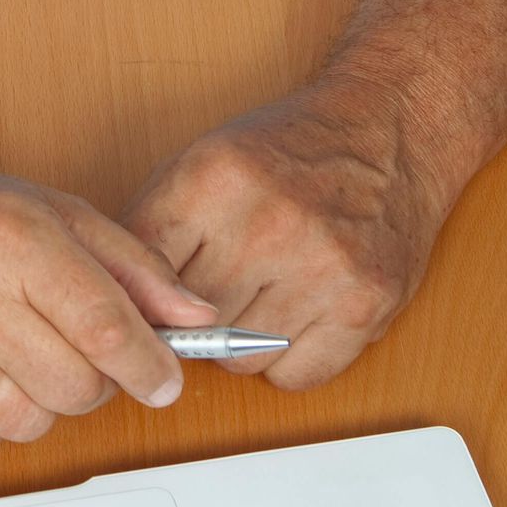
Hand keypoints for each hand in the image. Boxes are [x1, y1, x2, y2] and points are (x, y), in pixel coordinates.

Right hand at [0, 145, 218, 452]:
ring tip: (9, 349)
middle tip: (66, 345)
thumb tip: (199, 319)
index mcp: (9, 238)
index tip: (162, 379)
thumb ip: (133, 266)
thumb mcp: (51, 211)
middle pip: (76, 386)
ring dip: (38, 398)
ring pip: (31, 422)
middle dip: (91, 377)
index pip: (106, 330)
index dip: (149, 365)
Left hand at [124, 79, 451, 387]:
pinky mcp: (365, 305)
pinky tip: (297, 317)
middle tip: (216, 293)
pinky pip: (295, 376)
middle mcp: (269, 223)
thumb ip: (156, 226)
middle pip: (191, 323)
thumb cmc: (290, 149)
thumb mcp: (207, 160)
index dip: (142, 294)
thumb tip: (117, 302)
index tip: (149, 299)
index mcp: (216, 178)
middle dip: (194, 320)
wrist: (389, 130)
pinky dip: (289, 360)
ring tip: (261, 297)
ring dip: (241, 343)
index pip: (145, 271)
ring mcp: (322, 267)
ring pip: (240, 359)